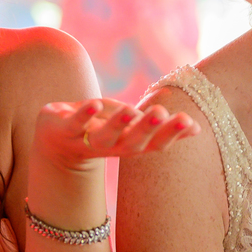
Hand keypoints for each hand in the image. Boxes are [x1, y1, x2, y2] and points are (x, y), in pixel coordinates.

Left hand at [34, 97, 200, 172]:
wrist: (54, 140)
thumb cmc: (100, 128)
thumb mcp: (131, 127)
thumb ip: (160, 128)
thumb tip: (198, 129)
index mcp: (130, 145)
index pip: (154, 144)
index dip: (172, 135)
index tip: (190, 123)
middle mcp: (111, 147)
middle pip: (132, 143)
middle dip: (148, 129)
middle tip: (164, 113)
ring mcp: (86, 140)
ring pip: (104, 137)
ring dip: (117, 124)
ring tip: (130, 111)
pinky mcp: (66, 129)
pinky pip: (75, 123)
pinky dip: (84, 114)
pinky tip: (94, 103)